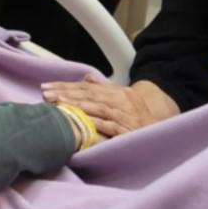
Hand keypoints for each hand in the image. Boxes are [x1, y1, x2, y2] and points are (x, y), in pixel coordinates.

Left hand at [42, 76, 178, 137]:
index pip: (85, 88)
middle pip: (88, 96)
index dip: (65, 87)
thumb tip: (86, 77)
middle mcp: (117, 101)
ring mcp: (123, 116)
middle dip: (66, 95)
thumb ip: (102, 87)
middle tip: (47, 95)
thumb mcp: (119, 95)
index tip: (47, 87)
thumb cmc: (134, 109)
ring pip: (99, 109)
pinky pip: (113, 127)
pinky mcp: (129, 131)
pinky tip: (86, 123)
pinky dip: (100, 124)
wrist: (160, 121)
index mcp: (113, 92)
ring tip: (60, 106)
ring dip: (79, 107)